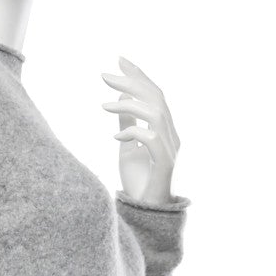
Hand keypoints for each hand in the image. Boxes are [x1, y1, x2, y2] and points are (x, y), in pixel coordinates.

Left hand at [101, 56, 181, 204]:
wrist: (146, 215)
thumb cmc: (138, 182)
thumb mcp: (127, 147)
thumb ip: (127, 122)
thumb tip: (118, 99)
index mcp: (164, 129)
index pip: (154, 94)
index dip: (139, 75)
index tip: (119, 60)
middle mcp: (171, 135)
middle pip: (156, 98)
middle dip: (131, 83)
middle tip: (104, 75)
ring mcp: (170, 149)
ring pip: (156, 114)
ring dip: (129, 105)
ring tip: (103, 104)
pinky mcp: (165, 165)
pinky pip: (151, 140)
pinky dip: (133, 133)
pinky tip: (116, 136)